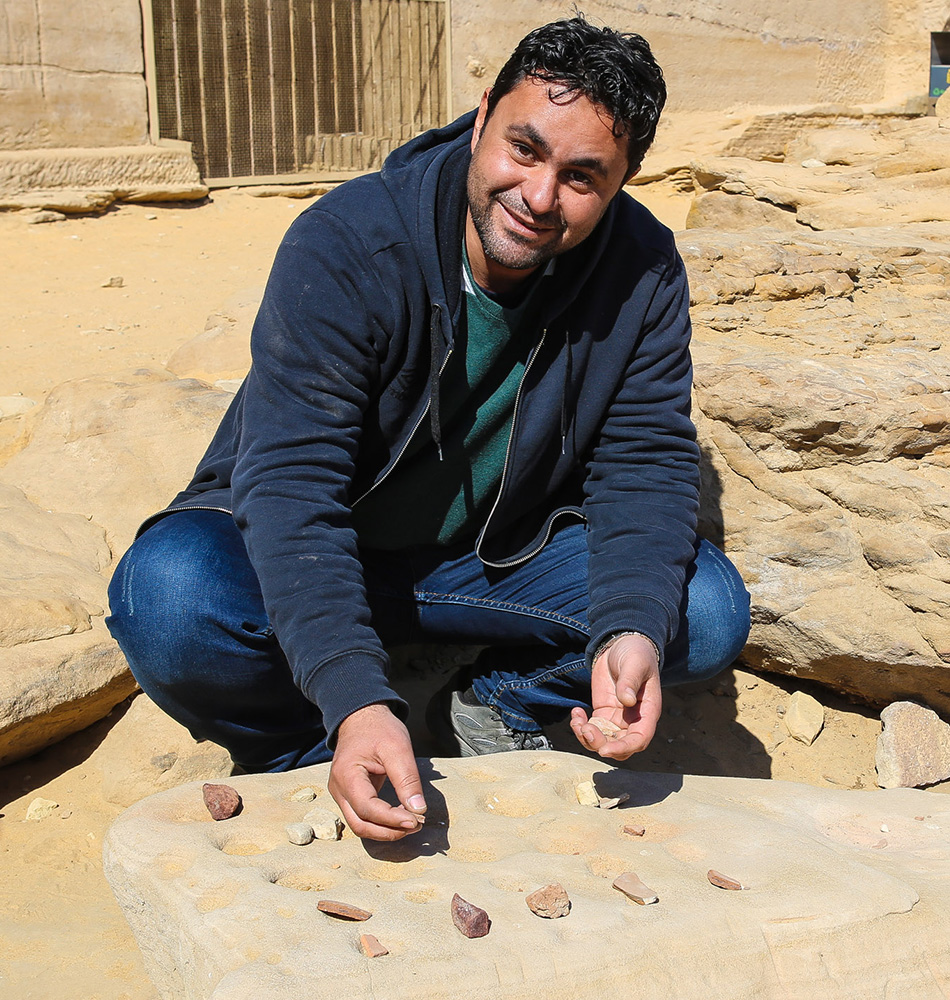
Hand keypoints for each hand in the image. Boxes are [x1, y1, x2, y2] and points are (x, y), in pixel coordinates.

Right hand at [328, 703, 426, 840]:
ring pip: (360, 824)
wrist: (362, 717)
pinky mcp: (349, 795)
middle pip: (360, 824)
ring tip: (411, 823)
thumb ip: (407, 779)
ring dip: (385, 830)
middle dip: (389, 831)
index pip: (367, 808)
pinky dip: (381, 822)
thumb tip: (418, 809)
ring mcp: (342, 794)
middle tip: (416, 825)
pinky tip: (400, 816)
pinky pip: (362, 816)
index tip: (416, 821)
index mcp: (347, 775)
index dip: (391, 819)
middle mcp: (339, 789)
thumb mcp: (398, 748)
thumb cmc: (378, 729)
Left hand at [569, 633, 660, 759]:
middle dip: (601, 744)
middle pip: (620, 746)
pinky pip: (592, 730)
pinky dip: (581, 727)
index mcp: (648, 711)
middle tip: (585, 729)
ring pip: (604, 742)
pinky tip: (576, 712)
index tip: (604, 750)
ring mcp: (617, 719)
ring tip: (577, 720)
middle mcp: (634, 720)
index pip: (639, 738)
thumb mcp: (635, 663)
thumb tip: (626, 701)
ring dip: (587, 738)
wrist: (621, 645)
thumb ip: (630, 681)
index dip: (623, 747)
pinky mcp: (603, 714)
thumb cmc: (635, 654)